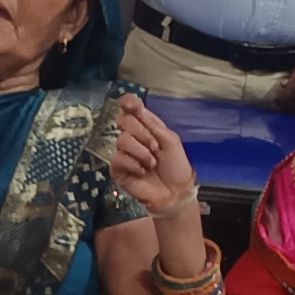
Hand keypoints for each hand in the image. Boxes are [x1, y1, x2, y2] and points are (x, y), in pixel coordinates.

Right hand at [109, 97, 199, 214]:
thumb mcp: (170, 140)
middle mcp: (132, 136)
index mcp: (145, 127)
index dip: (128, 103)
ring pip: (122, 140)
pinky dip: (133, 164)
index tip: (129, 104)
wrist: (175, 191)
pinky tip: (142, 172)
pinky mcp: (118, 169)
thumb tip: (135, 107)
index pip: (130, 109)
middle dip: (142, 134)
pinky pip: (118, 159)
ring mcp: (124, 153)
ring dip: (141, 152)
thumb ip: (152, 124)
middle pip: (124, 121)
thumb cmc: (176, 165)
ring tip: (152, 163)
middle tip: (155, 147)